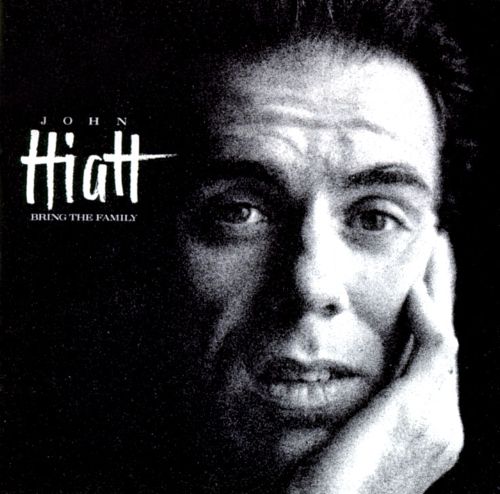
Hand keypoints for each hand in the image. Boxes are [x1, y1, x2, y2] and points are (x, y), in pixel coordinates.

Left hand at [288, 232, 462, 493]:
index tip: (422, 284)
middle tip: (439, 253)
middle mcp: (444, 424)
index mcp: (429, 430)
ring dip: (441, 289)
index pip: (436, 359)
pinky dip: (428, 311)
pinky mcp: (419, 408)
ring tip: (434, 251)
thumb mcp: (354, 437)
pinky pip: (436, 344)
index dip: (434, 316)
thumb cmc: (327, 483)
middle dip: (445, 293)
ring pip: (447, 336)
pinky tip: (413, 285)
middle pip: (447, 341)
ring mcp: (438, 418)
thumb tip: (360, 376)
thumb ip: (369, 406)